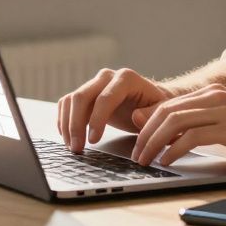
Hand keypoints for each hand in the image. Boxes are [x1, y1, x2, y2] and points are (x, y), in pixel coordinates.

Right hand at [57, 68, 173, 151]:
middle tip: (77, 148)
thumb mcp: (161, 111)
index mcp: (126, 79)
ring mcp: (94, 84)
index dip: (97, 120)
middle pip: (82, 96)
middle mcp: (107, 77)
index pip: (105, 98)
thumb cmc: (157, 106)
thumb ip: (152, 114)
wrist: (151, 100)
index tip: (94, 140)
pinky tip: (68, 137)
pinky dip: (64, 120)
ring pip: (71, 100)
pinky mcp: (87, 94)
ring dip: (67, 125)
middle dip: (76, 124)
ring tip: (73, 147)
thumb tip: (136, 116)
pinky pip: (67, 104)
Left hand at [129, 84, 225, 166]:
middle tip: (136, 154)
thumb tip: (175, 135)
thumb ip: (206, 124)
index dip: (148, 123)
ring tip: (146, 160)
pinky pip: (193, 136)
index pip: (169, 104)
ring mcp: (224, 110)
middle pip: (166, 111)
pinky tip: (168, 161)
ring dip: (154, 142)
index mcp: (214, 94)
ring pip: (175, 121)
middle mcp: (216, 97)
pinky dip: (175, 149)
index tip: (137, 141)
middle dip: (145, 134)